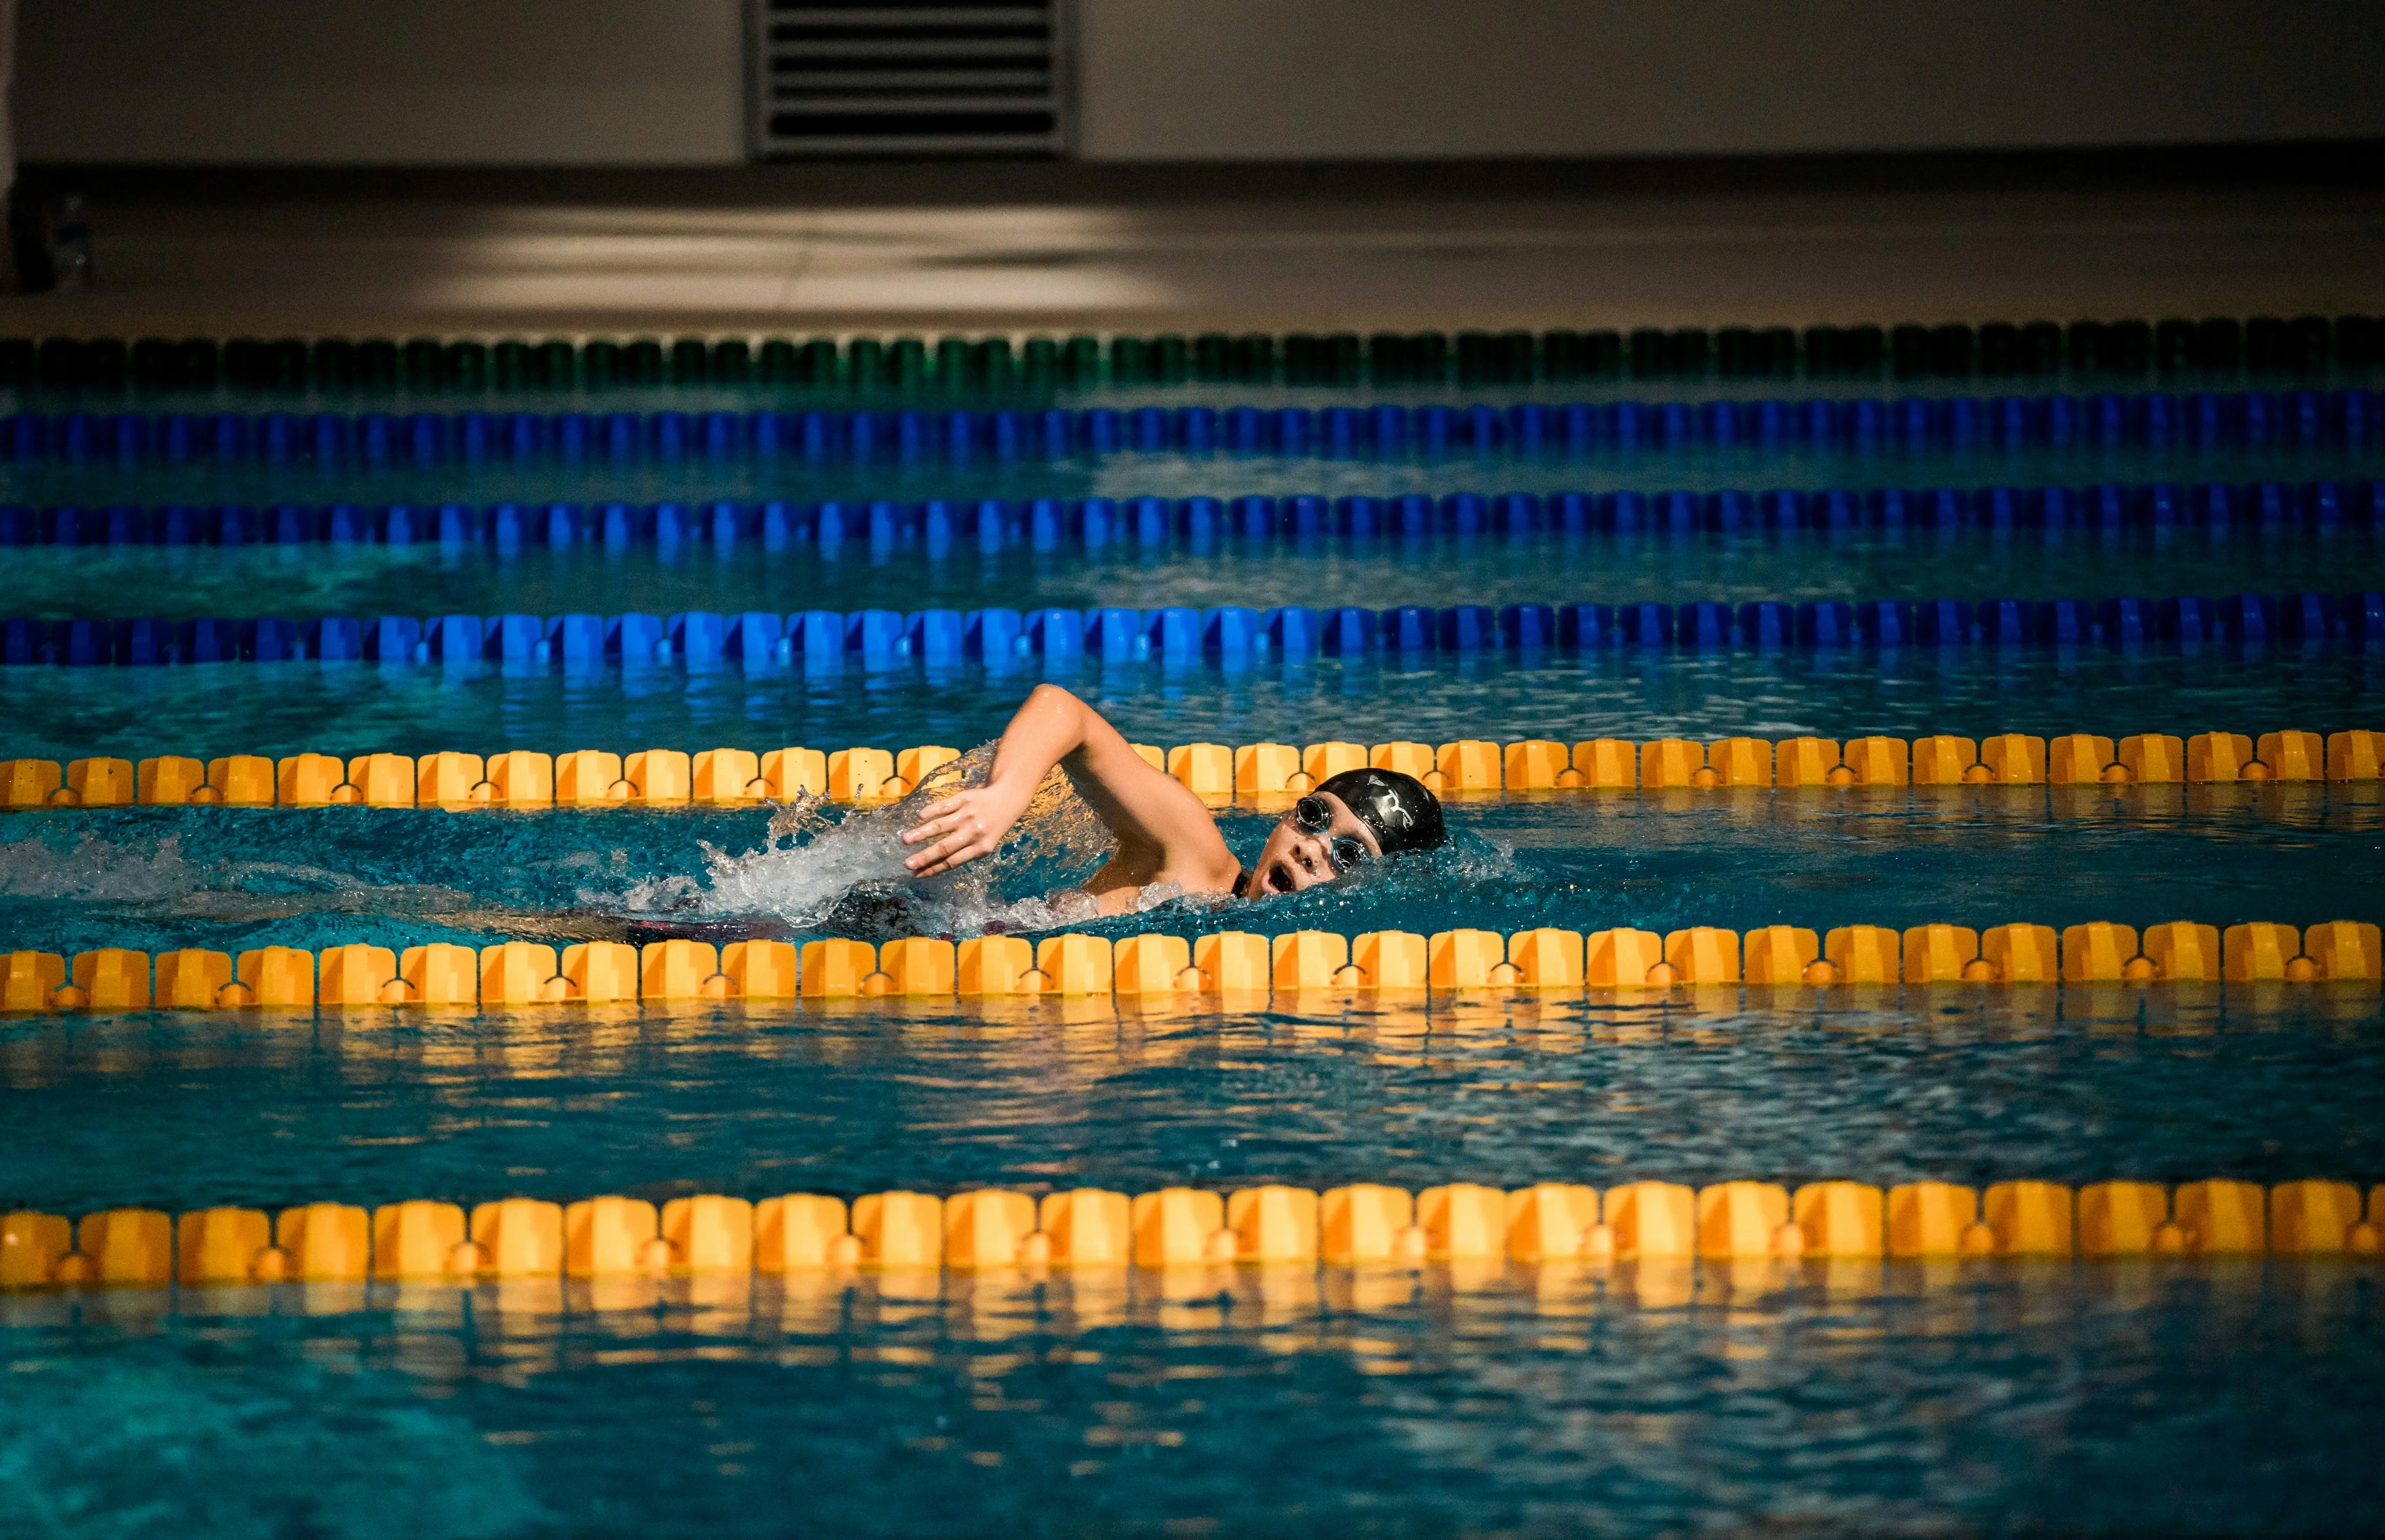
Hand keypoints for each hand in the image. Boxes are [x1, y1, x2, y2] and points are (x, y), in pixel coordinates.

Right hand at [900, 782, 1030, 877]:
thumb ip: (962, 854)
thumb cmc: (990, 829)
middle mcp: (974, 831)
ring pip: (941, 825)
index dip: (933, 869)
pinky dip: (931, 811)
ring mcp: (968, 814)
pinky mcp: (963, 799)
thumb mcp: (983, 845)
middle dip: (925, 857)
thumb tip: (931, 867)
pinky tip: (920, 817)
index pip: (952, 861)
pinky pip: (944, 806)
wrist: (1007, 801)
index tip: (916, 874)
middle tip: (907, 864)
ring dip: (921, 833)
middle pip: (945, 847)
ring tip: (905, 839)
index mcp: (980, 848)